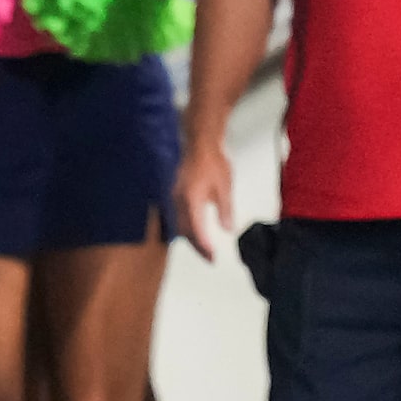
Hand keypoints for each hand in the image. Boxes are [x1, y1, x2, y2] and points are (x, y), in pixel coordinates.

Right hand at [174, 133, 233, 261]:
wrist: (199, 142)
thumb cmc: (213, 160)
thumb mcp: (225, 186)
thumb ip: (226, 210)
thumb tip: (228, 229)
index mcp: (191, 199)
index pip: (197, 230)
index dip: (204, 246)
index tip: (213, 257)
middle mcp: (178, 201)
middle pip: (185, 232)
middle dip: (197, 246)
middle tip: (210, 258)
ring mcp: (173, 197)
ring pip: (179, 225)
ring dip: (190, 238)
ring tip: (203, 248)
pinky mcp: (173, 194)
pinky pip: (176, 216)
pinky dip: (185, 227)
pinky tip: (193, 230)